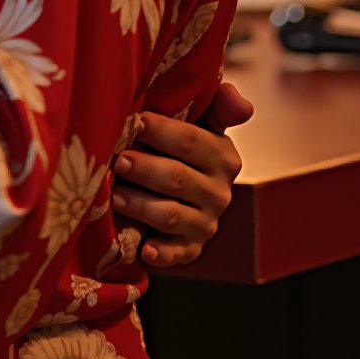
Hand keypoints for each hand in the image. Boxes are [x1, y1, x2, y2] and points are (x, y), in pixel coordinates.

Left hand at [110, 82, 246, 271]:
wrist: (176, 192)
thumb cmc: (179, 148)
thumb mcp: (202, 121)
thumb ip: (219, 104)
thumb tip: (243, 106)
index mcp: (223, 157)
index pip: (192, 142)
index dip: (162, 131)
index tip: (136, 121)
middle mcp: (218, 193)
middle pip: (178, 179)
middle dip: (146, 168)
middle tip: (119, 159)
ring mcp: (204, 223)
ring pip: (171, 215)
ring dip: (143, 206)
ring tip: (116, 195)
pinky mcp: (190, 249)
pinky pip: (176, 254)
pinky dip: (162, 253)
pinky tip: (145, 249)